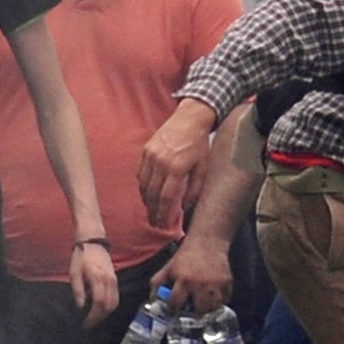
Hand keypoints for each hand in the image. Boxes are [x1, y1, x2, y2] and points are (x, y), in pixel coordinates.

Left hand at [67, 243, 119, 328]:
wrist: (92, 243)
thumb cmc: (81, 257)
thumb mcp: (74, 273)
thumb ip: (78, 290)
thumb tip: (81, 306)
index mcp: (98, 279)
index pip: (99, 303)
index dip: (93, 316)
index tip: (85, 322)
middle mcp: (109, 281)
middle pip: (109, 306)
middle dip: (100, 317)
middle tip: (89, 323)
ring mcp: (114, 281)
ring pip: (115, 303)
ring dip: (105, 313)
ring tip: (94, 318)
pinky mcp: (115, 280)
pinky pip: (116, 297)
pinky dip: (109, 306)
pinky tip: (100, 308)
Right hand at [137, 100, 217, 226]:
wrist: (190, 119)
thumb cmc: (200, 144)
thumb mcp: (203, 168)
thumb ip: (194, 190)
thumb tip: (185, 208)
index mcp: (176, 168)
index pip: (165, 198)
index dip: (163, 214)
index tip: (163, 225)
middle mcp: (160, 162)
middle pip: (152, 194)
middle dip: (153, 211)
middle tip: (155, 223)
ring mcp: (150, 155)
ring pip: (143, 184)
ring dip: (146, 200)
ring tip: (151, 211)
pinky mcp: (146, 149)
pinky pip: (140, 172)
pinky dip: (143, 185)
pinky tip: (148, 193)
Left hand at [154, 235, 233, 314]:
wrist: (208, 242)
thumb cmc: (186, 256)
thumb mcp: (169, 267)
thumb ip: (158, 283)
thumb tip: (153, 300)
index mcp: (183, 280)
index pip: (176, 304)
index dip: (175, 306)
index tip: (176, 305)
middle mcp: (200, 284)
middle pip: (200, 310)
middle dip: (195, 310)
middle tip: (193, 306)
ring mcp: (215, 284)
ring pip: (213, 307)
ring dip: (208, 306)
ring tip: (203, 301)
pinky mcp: (227, 282)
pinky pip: (224, 299)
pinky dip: (219, 299)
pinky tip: (213, 293)